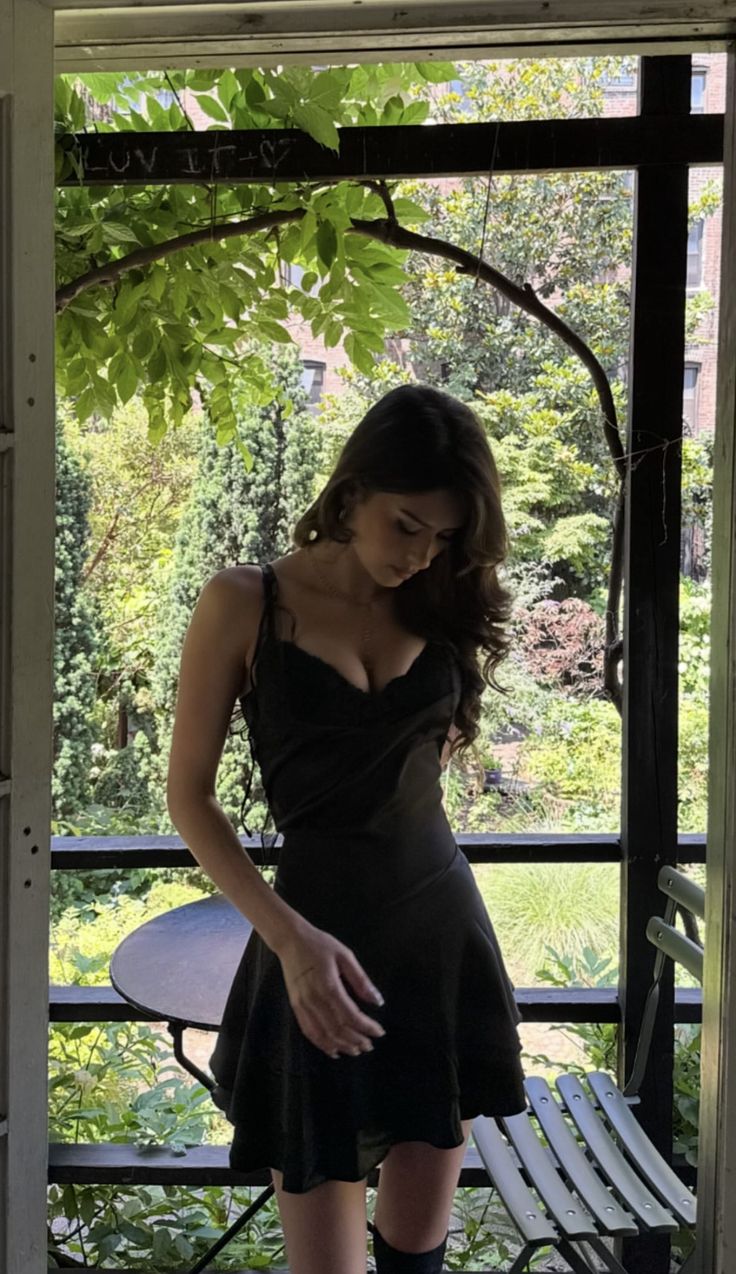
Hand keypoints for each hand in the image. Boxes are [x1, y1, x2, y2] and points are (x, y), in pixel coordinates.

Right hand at [277, 921, 386, 1058]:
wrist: (291, 940)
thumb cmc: (320, 945)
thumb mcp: (345, 955)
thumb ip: (361, 980)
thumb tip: (377, 1001)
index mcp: (329, 986)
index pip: (350, 1016)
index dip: (366, 1027)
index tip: (379, 1032)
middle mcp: (314, 1000)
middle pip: (337, 1029)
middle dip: (356, 1040)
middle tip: (370, 1045)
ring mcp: (302, 1005)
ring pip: (323, 1035)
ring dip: (341, 1046)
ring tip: (356, 1050)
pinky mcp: (295, 1007)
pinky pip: (309, 1031)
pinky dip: (322, 1044)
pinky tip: (333, 1050)